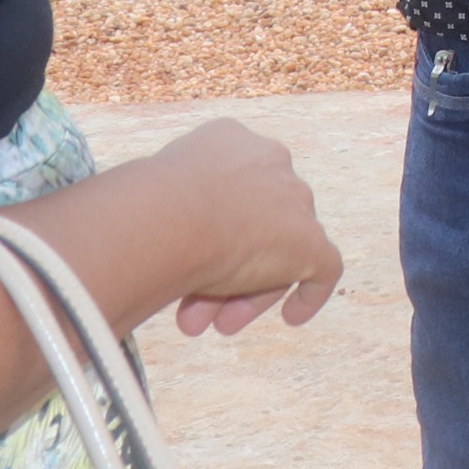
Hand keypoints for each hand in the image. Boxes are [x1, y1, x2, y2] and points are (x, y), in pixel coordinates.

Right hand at [143, 119, 344, 336]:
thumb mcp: (154, 196)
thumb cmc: (143, 207)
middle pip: (253, 225)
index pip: (228, 195)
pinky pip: (324, 269)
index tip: (183, 268)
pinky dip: (310, 294)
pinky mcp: (310, 240)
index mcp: (231, 142)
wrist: (168, 215)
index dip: (208, 235)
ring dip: (244, 291)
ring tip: (215, 327)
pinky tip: (292, 317)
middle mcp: (270, 163)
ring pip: (277, 252)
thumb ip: (168, 210)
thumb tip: (154, 239)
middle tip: (194, 311)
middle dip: (222, 270)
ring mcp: (293, 200)